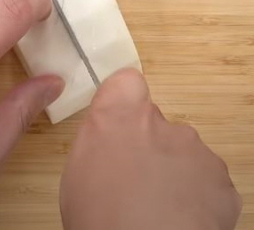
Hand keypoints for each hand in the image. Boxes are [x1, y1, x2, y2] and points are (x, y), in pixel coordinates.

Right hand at [60, 69, 240, 229]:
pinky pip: (205, 182)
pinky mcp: (223, 186)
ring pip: (183, 153)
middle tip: (131, 181)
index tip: (118, 123)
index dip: (123, 101)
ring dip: (172, 172)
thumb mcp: (76, 170)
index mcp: (120, 117)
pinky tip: (179, 220)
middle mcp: (164, 125)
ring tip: (155, 207)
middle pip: (156, 124)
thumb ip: (99, 137)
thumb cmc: (99, 215)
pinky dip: (195, 197)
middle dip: (147, 146)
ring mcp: (198, 154)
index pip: (127, 82)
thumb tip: (112, 129)